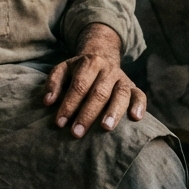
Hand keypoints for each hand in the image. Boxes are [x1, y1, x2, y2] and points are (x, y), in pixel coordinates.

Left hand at [42, 23, 146, 137]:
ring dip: (113, 112)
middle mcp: (108, 70)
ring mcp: (122, 78)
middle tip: (77, 133)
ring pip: (121, 94)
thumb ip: (53, 83)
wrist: (102, 55)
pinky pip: (140, 95)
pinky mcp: (134, 86)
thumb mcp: (63, 69)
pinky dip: (140, 106)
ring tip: (105, 128)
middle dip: (87, 114)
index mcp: (90, 63)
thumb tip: (48, 102)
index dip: (69, 104)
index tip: (60, 123)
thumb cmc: (79, 70)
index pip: (79, 85)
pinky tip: (135, 118)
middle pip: (99, 92)